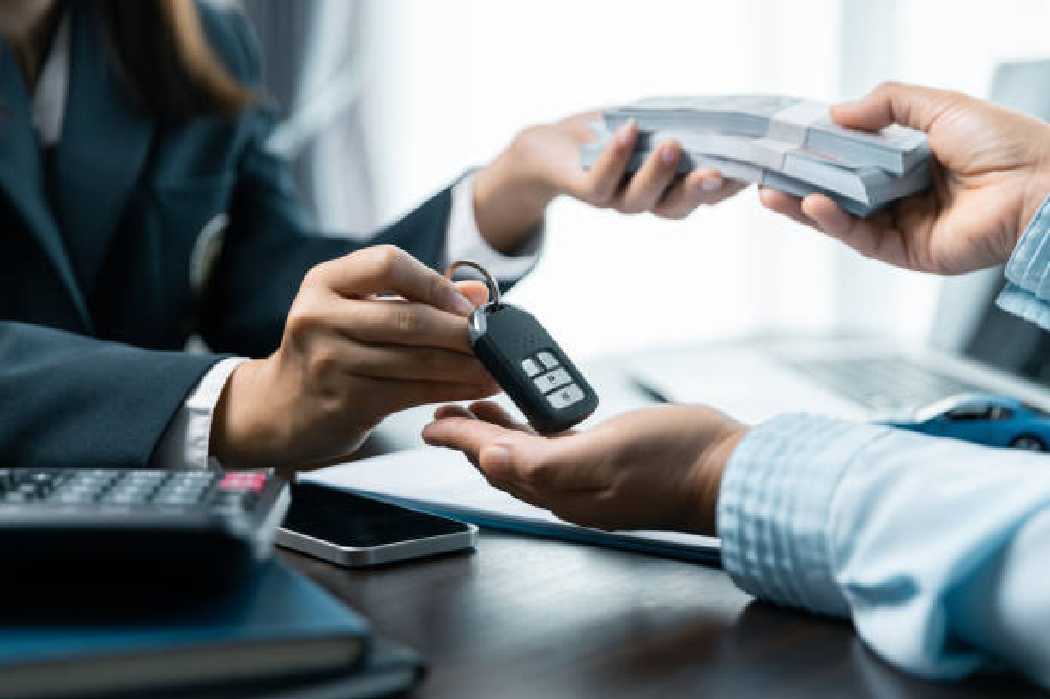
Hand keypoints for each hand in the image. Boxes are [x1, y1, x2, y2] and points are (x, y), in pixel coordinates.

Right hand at [210, 245, 499, 470]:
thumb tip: (477, 291)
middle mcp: (320, 317)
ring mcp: (330, 361)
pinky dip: (451, 389)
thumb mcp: (355, 311)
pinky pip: (412, 392)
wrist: (277, 408)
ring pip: (416, 360)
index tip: (467, 305)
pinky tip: (475, 387)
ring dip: (465, 365)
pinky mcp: (345, 401)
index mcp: (324, 282)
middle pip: (408, 317)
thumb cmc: (326, 351)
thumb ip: (414, 296)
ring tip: (496, 365)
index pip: (387, 263)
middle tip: (495, 338)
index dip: (434, 283)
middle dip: (461, 331)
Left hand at [422, 401, 747, 533]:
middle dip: (469, 437)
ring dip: (496, 432)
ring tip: (475, 407)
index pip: (496, 461)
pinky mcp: (609, 465)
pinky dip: (531, 430)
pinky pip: (555, 448)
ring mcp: (590, 480)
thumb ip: (545, 463)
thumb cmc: (676, 462)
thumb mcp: (607, 455)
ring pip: (526, 456)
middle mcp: (570, 491)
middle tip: (443, 411)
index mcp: (562, 490)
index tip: (431, 421)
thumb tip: (490, 462)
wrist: (730, 471)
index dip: (461, 439)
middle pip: (504, 462)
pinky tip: (531, 416)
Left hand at [472, 111, 747, 251]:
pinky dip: (615, 156)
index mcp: (667, 190)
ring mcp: (613, 198)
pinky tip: (629, 130)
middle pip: (676, 206)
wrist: (548, 149)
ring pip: (639, 199)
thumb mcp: (653, 128)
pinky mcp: (583, 189)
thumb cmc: (609, 135)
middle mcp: (644, 201)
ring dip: (658, 173)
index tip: (752, 170)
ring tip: (673, 144)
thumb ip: (686, 126)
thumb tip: (729, 111)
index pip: (704, 196)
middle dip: (698, 190)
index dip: (727, 188)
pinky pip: (601, 181)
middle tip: (718, 172)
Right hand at [760, 81, 1049, 273]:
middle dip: (799, 184)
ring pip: (841, 218)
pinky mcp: (905, 252)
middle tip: (765, 175)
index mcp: (911, 159)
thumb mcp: (939, 106)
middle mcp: (903, 194)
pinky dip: (833, 222)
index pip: (852, 158)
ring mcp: (902, 225)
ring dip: (805, 206)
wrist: (1039, 185)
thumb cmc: (1003, 143)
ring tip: (773, 193)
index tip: (786, 145)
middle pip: (839, 192)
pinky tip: (813, 205)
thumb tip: (835, 113)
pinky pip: (860, 238)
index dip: (819, 152)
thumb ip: (887, 104)